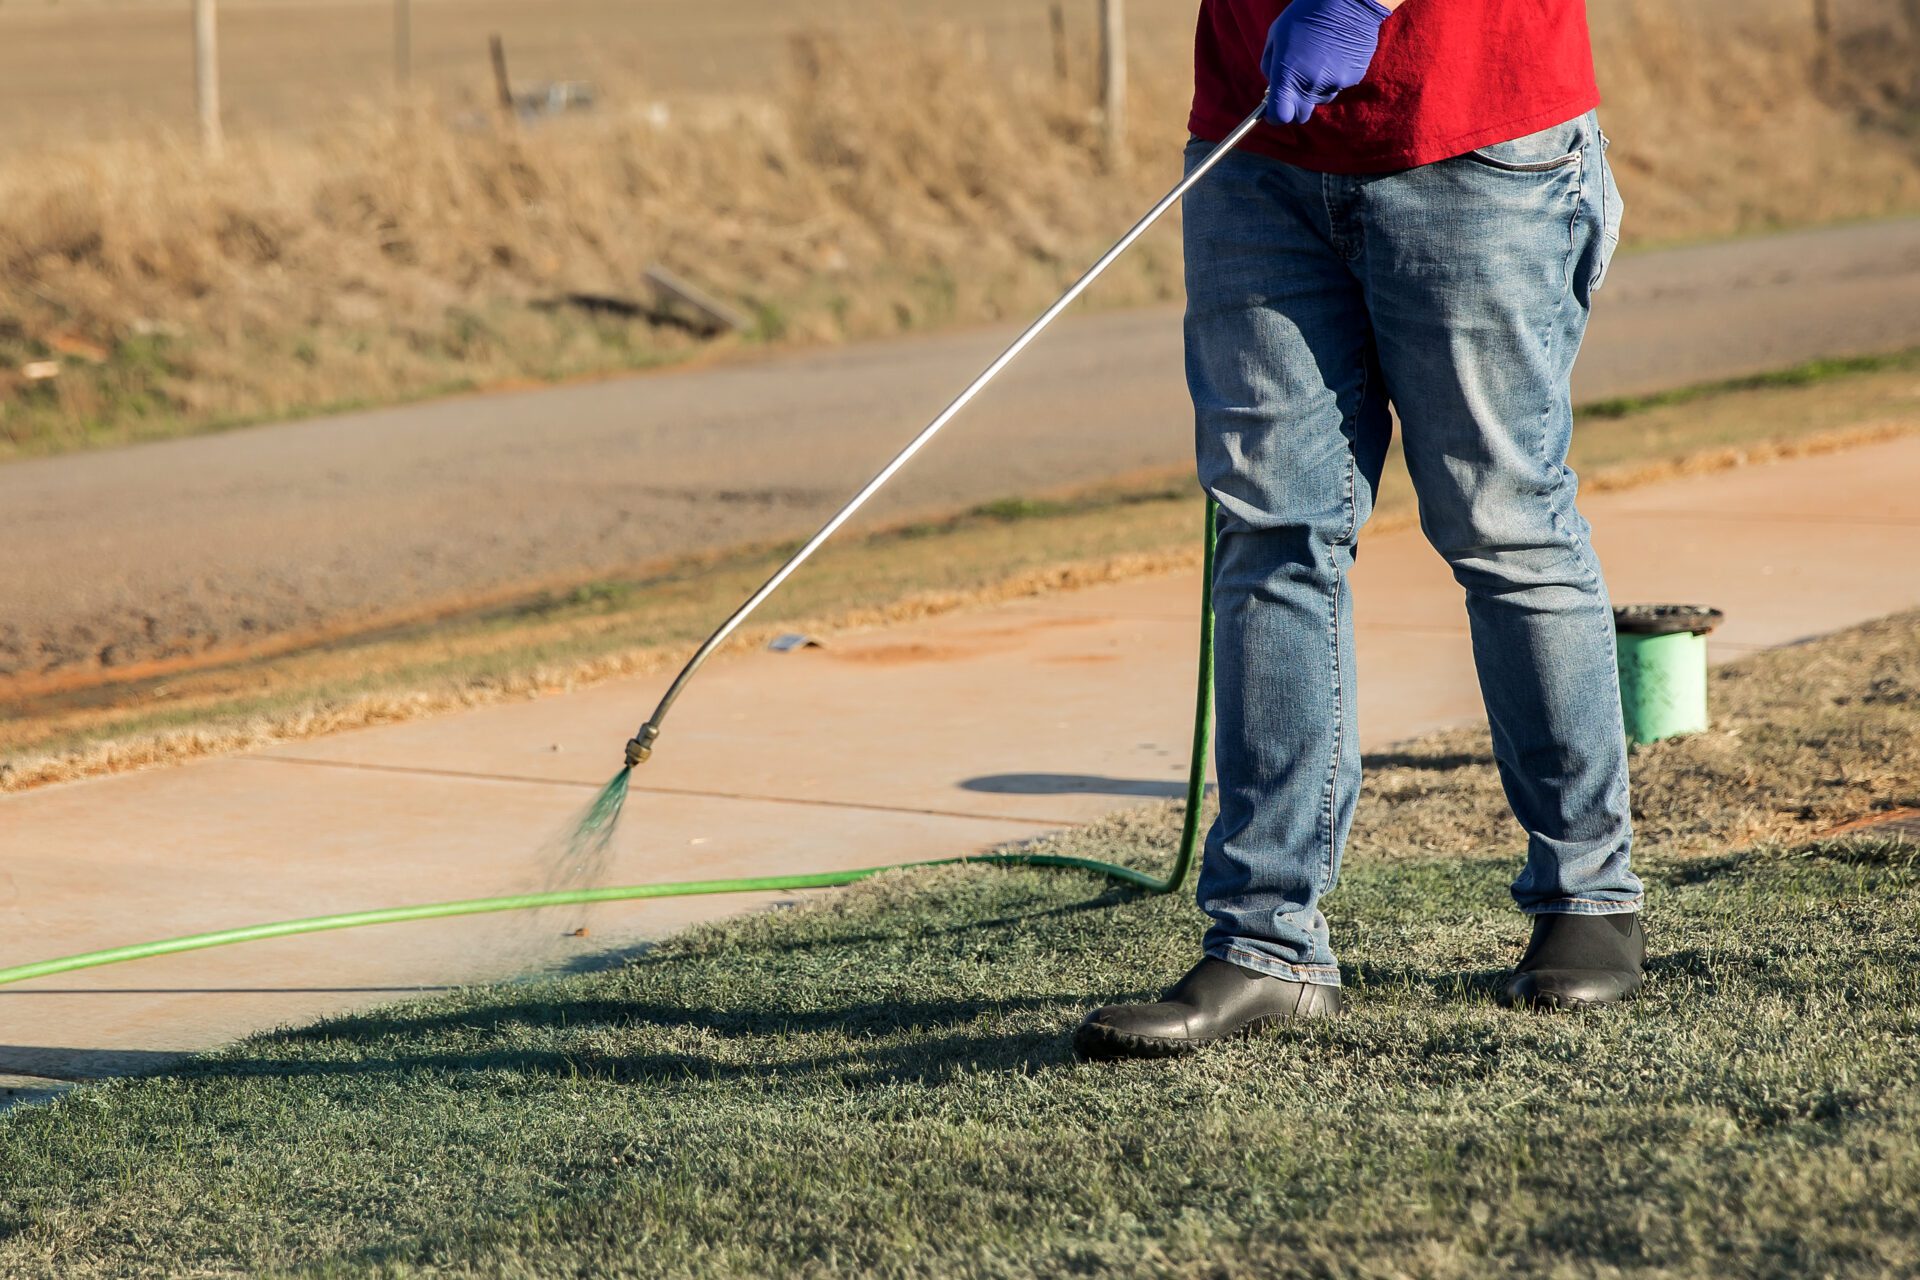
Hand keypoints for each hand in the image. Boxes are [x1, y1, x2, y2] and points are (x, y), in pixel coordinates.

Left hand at [1260, 0, 1392, 125]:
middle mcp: (1311, 85)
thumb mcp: (1276, 35)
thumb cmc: (1305, 14)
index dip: (1276, 115)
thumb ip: (1269, 65)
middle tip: (1295, 87)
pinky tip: (1335, 53)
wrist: (1346, 0)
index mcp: (1288, 75)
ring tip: (1319, 59)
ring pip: (1320, 99)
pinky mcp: (1353, 78)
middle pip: (1301, 116)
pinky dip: (1334, 75)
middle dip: (1295, 107)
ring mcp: (1334, 83)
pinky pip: (1338, 85)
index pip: (1280, 115)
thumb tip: (1272, 85)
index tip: (1275, 110)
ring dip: (1315, 88)